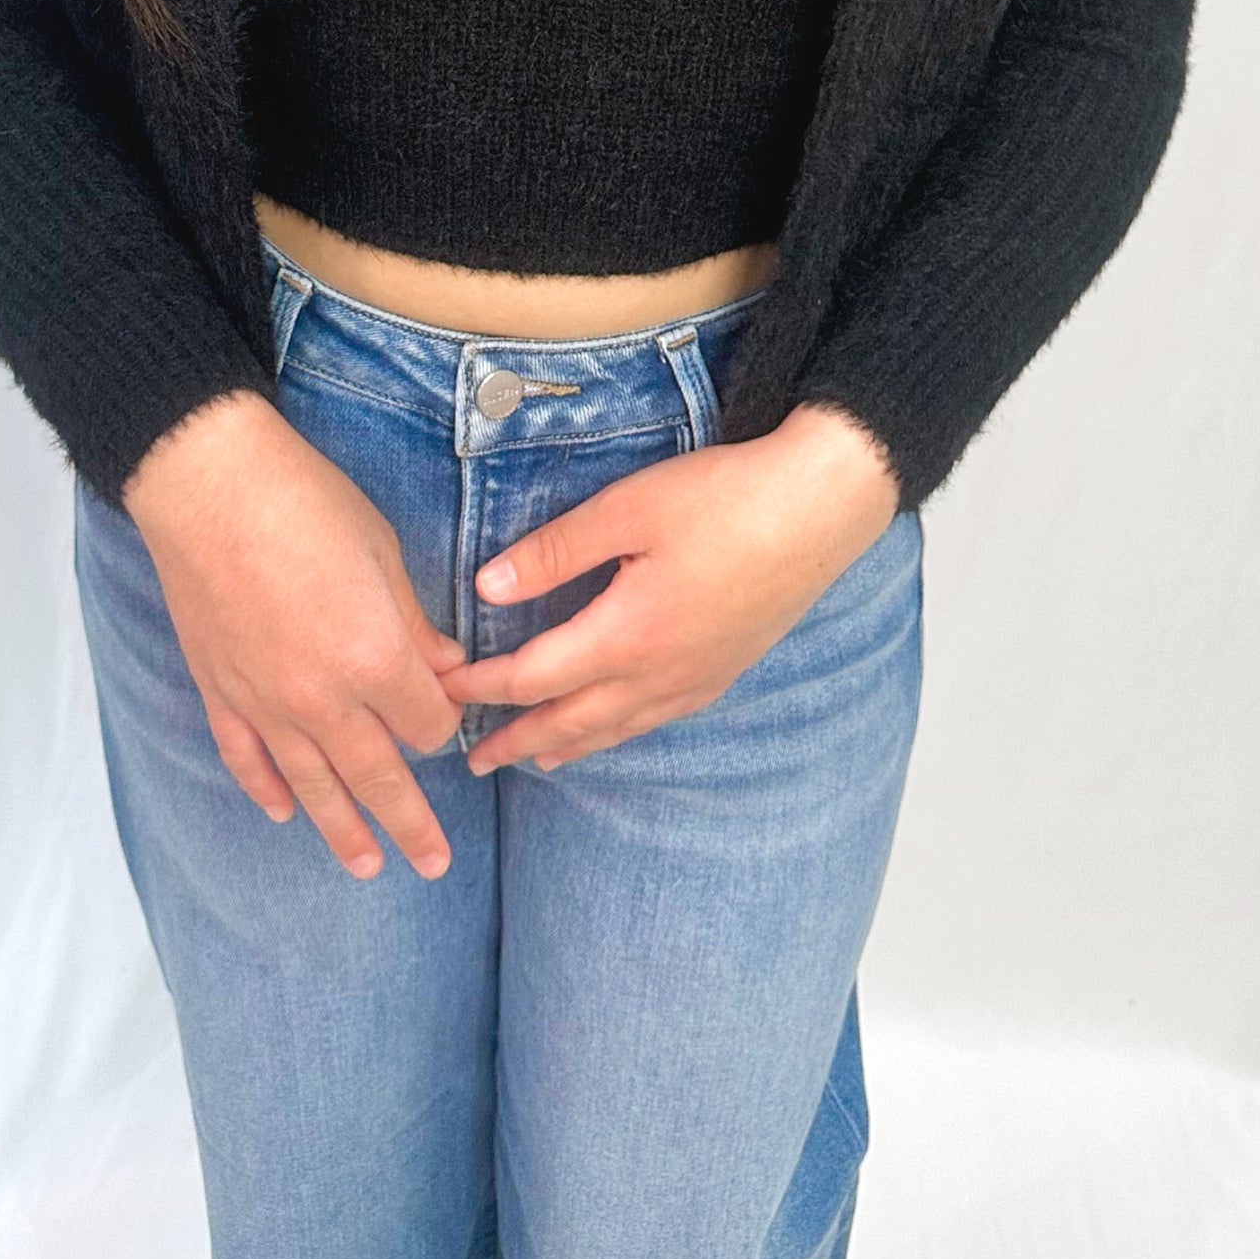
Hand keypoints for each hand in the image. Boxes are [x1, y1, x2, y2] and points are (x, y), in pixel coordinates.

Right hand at [121, 392, 466, 882]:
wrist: (209, 484)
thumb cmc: (306, 503)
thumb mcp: (384, 554)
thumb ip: (416, 626)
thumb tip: (448, 670)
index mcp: (375, 659)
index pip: (427, 725)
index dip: (444, 722)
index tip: (448, 708)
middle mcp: (323, 698)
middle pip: (379, 778)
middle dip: (411, 823)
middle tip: (434, 863)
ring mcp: (266, 703)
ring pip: (313, 788)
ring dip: (343, 831)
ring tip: (369, 868)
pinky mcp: (221, 691)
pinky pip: (246, 760)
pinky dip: (265, 790)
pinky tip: (282, 813)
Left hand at [434, 404, 901, 773]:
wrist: (819, 508)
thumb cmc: (725, 499)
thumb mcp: (627, 509)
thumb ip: (553, 551)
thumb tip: (485, 587)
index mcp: (625, 635)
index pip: (532, 676)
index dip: (480, 686)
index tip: (440, 689)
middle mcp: (657, 674)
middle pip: (568, 721)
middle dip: (514, 739)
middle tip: (471, 759)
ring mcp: (694, 679)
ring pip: (614, 730)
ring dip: (565, 744)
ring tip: (533, 756)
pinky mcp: (722, 671)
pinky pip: (654, 719)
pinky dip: (616, 733)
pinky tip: (613, 725)